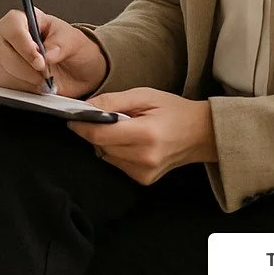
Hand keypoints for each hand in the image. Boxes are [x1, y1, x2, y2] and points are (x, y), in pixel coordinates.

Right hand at [0, 7, 107, 98]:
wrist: (80, 72)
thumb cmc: (74, 49)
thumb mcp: (75, 41)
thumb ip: (61, 45)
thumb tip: (47, 54)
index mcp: (28, 21)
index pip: (12, 24)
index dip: (22, 41)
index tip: (39, 58)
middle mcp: (13, 39)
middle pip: (3, 50)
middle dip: (26, 66)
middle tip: (45, 73)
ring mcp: (8, 59)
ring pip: (3, 71)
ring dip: (27, 81)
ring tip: (46, 81)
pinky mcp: (9, 78)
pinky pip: (7, 86)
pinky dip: (25, 91)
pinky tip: (39, 87)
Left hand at [68, 88, 216, 184]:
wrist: (202, 134)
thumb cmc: (174, 110)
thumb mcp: (144, 95)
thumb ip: (113, 101)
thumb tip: (85, 107)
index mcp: (146, 135)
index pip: (99, 135)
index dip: (80, 126)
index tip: (71, 118)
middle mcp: (144, 158)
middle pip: (100, 146)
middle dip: (94, 130)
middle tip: (100, 117)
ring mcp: (144, 172)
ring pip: (105, 156)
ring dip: (105, 142)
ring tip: (123, 128)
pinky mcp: (144, 179)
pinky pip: (116, 163)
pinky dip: (116, 151)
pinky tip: (130, 141)